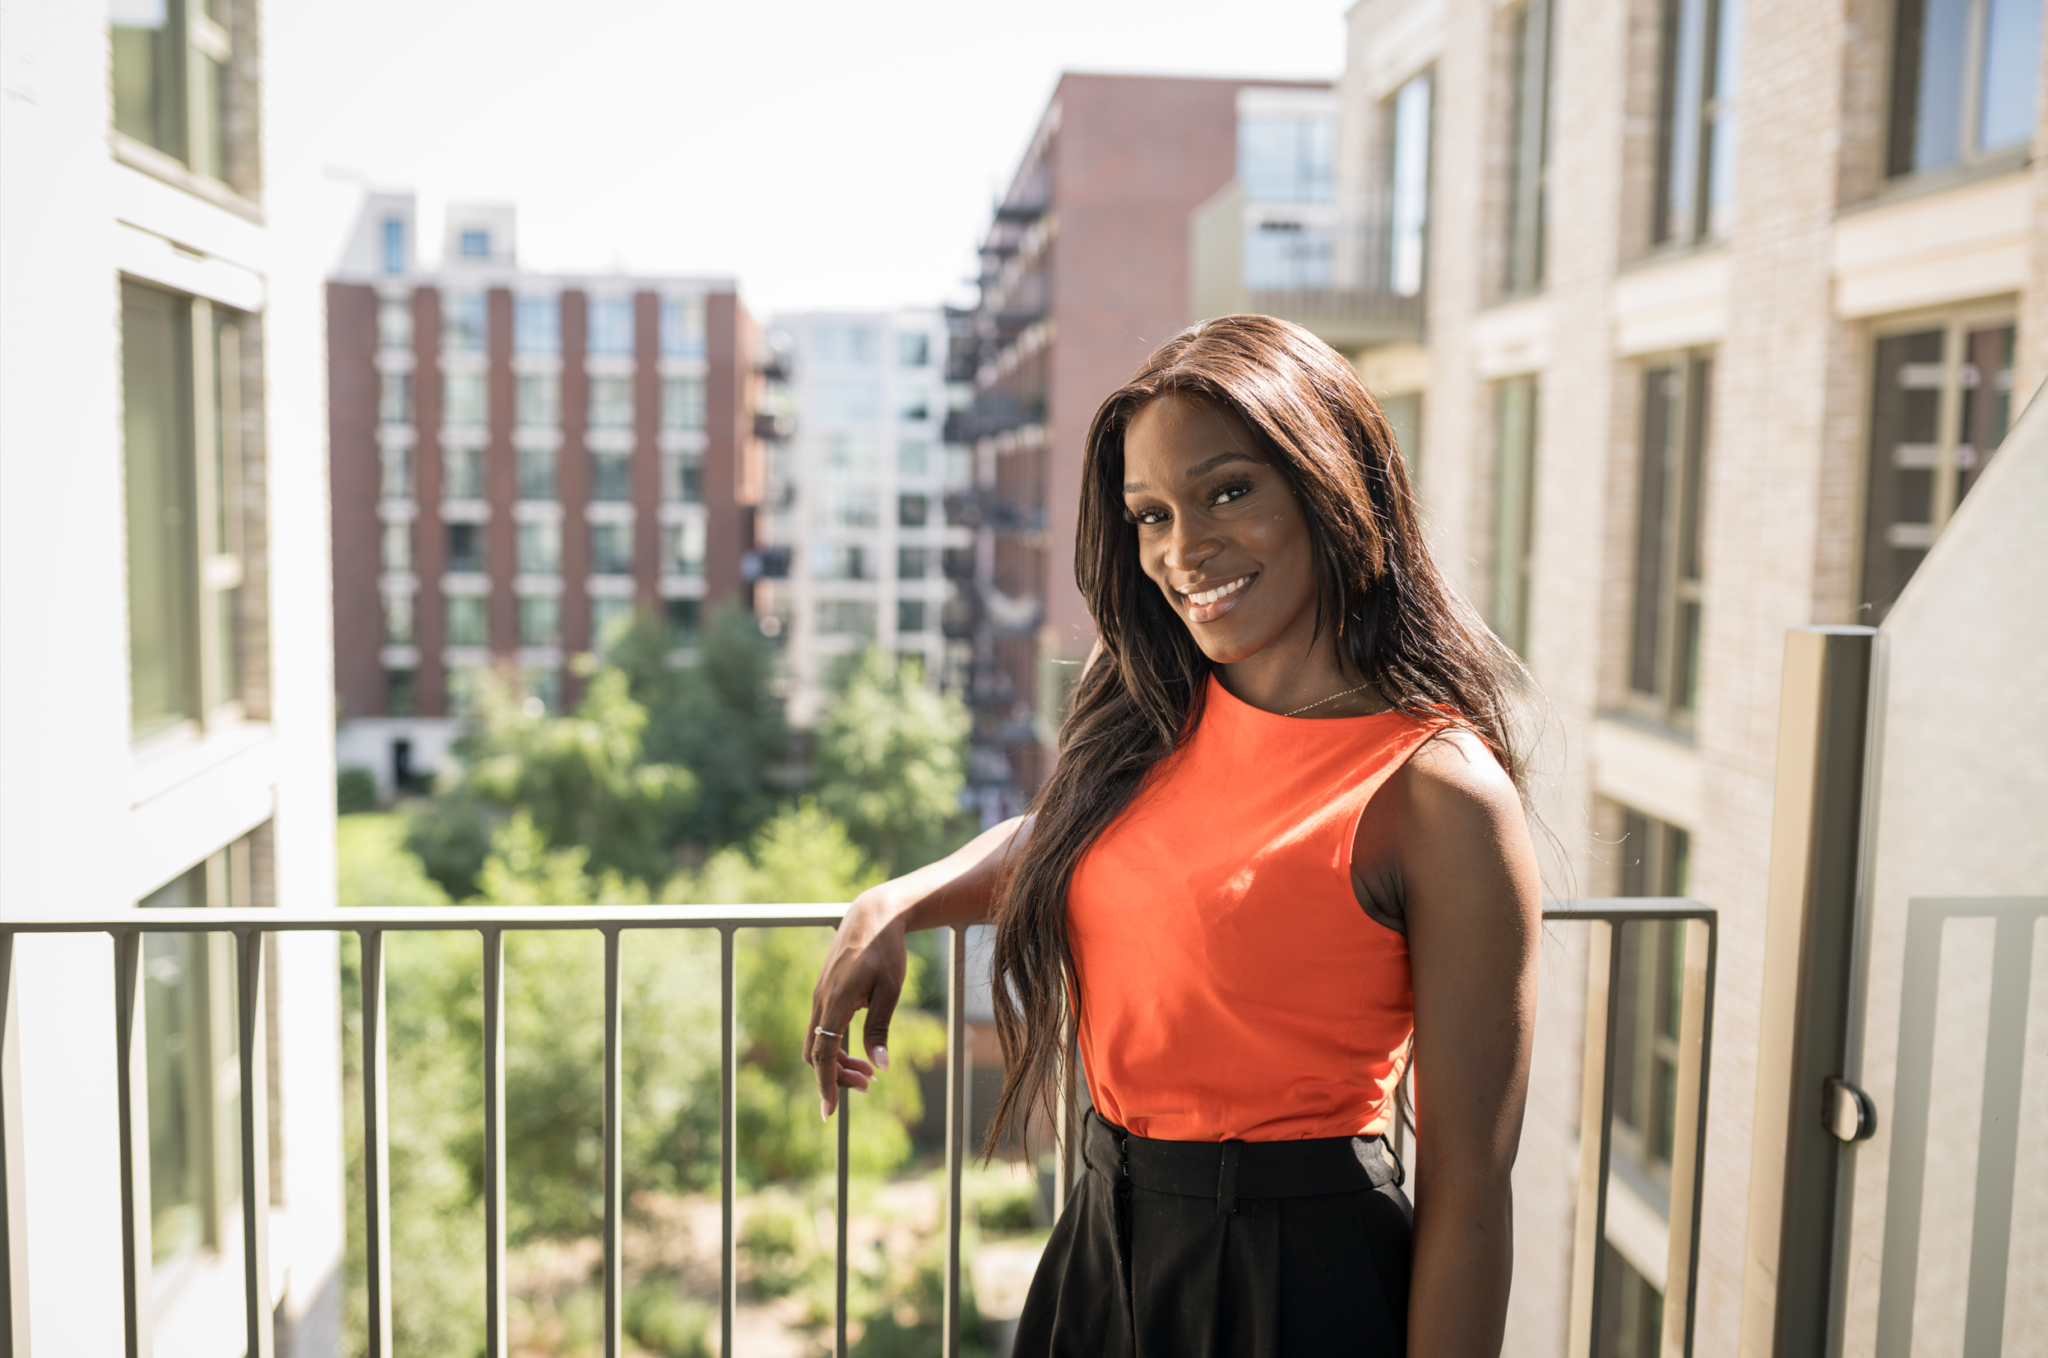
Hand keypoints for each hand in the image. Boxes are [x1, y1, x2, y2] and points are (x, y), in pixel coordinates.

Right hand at [805, 888, 906, 1120]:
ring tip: (870, 1070)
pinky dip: (837, 1044)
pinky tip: (861, 1047)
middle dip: (836, 1076)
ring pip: (818, 1042)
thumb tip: (881, 1066)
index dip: (825, 1085)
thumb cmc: (886, 950)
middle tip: (869, 1084)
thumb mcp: (891, 990)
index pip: (822, 1055)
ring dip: (839, 1061)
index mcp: (834, 1002)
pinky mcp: (825, 991)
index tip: (830, 1112)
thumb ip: (880, 1027)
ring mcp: (820, 996)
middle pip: (816, 1054)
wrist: (873, 914)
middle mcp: (820, 1001)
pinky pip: (823, 1027)